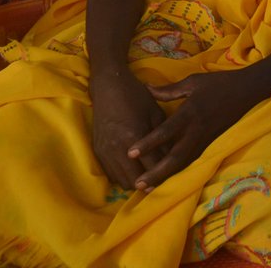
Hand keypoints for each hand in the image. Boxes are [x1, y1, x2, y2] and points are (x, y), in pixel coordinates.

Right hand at [90, 70, 166, 189]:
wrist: (108, 87)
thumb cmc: (136, 97)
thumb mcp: (156, 113)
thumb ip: (163, 138)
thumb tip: (172, 158)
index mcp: (135, 136)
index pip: (152, 166)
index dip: (163, 175)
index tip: (172, 179)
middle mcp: (118, 147)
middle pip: (136, 180)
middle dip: (149, 183)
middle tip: (159, 181)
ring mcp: (106, 151)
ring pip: (122, 181)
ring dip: (135, 182)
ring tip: (146, 177)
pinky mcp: (98, 151)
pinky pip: (111, 174)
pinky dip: (123, 176)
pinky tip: (132, 170)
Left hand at [127, 70, 266, 190]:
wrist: (248, 90)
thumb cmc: (219, 83)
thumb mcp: (193, 81)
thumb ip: (169, 90)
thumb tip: (147, 89)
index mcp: (190, 113)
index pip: (165, 131)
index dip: (148, 143)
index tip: (130, 153)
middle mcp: (197, 130)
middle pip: (175, 157)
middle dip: (156, 172)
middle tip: (138, 185)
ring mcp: (207, 140)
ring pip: (186, 164)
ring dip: (168, 178)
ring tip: (151, 189)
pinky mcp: (213, 144)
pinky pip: (195, 161)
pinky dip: (182, 172)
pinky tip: (171, 181)